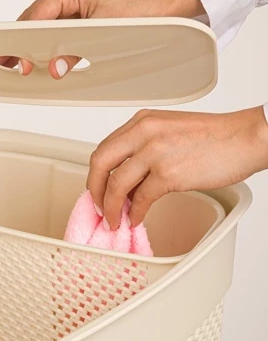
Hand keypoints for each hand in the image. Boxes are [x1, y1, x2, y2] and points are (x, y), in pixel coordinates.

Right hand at [0, 0, 204, 77]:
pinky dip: (50, 47)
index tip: (18, 61)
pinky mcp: (79, 14)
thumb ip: (74, 50)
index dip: (24, 42)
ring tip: (28, 67)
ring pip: (42, 28)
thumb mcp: (105, 33)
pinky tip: (47, 60)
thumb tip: (54, 68)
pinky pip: (56, 31)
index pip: (35, 17)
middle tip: (18, 68)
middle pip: (33, 22)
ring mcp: (71, 3)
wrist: (168, 3)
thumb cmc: (145, 8)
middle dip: (25, 47)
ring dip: (36, 48)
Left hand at [88, 106, 267, 228]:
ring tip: (114, 219)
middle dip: (94, 189)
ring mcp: (155, 152)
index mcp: (141, 121)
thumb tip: (127, 184)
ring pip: (116, 184)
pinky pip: (141, 199)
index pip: (105, 148)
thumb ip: (143, 151)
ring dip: (111, 207)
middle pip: (100, 163)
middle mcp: (144, 132)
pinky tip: (136, 219)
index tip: (97, 188)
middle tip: (98, 206)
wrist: (246, 137)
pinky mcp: (168, 173)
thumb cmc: (214, 137)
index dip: (96, 173)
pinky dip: (135, 213)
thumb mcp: (168, 132)